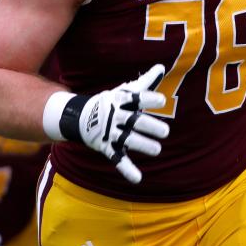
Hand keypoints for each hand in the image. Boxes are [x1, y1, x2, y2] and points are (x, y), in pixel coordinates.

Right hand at [72, 65, 169, 183]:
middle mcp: (114, 116)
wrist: (80, 117)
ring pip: (126, 140)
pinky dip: (127, 169)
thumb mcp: (125, 91)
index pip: (135, 98)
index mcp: (120, 101)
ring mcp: (109, 133)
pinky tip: (138, 178)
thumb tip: (161, 67)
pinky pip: (116, 159)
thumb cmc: (111, 102)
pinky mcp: (106, 147)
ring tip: (157, 150)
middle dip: (148, 126)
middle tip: (165, 132)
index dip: (147, 99)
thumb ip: (145, 82)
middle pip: (133, 121)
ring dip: (142, 145)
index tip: (162, 100)